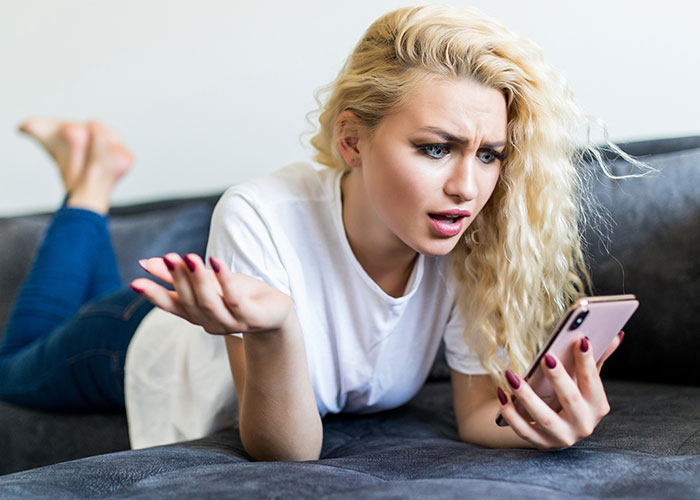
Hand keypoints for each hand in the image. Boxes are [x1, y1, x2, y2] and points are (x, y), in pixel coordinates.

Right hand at [130, 253, 293, 334]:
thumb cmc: (238, 295)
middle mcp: (210, 322)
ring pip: (209, 303)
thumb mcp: (208, 282)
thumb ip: (178, 276)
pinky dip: (224, 280)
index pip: (171, 306)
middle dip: (178, 279)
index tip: (135, 282)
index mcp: (197, 314)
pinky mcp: (252, 318)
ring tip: (190, 257)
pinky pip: (235, 300)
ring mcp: (231, 323)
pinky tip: (216, 262)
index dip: (154, 295)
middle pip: (189, 301)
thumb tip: (144, 262)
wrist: (275, 312)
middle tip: (169, 257)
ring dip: (198, 280)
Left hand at [496, 332, 623, 449]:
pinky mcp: (541, 443)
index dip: (588, 362)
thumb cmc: (575, 398)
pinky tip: (502, 394)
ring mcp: (562, 436)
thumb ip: (597, 359)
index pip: (593, 382)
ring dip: (527, 396)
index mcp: (598, 406)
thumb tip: (616, 334)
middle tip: (546, 357)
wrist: (560, 430)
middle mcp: (583, 424)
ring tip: (511, 375)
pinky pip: (523, 429)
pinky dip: (511, 413)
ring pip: (544, 417)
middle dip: (559, 378)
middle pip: (570, 400)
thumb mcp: (586, 381)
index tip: (581, 340)